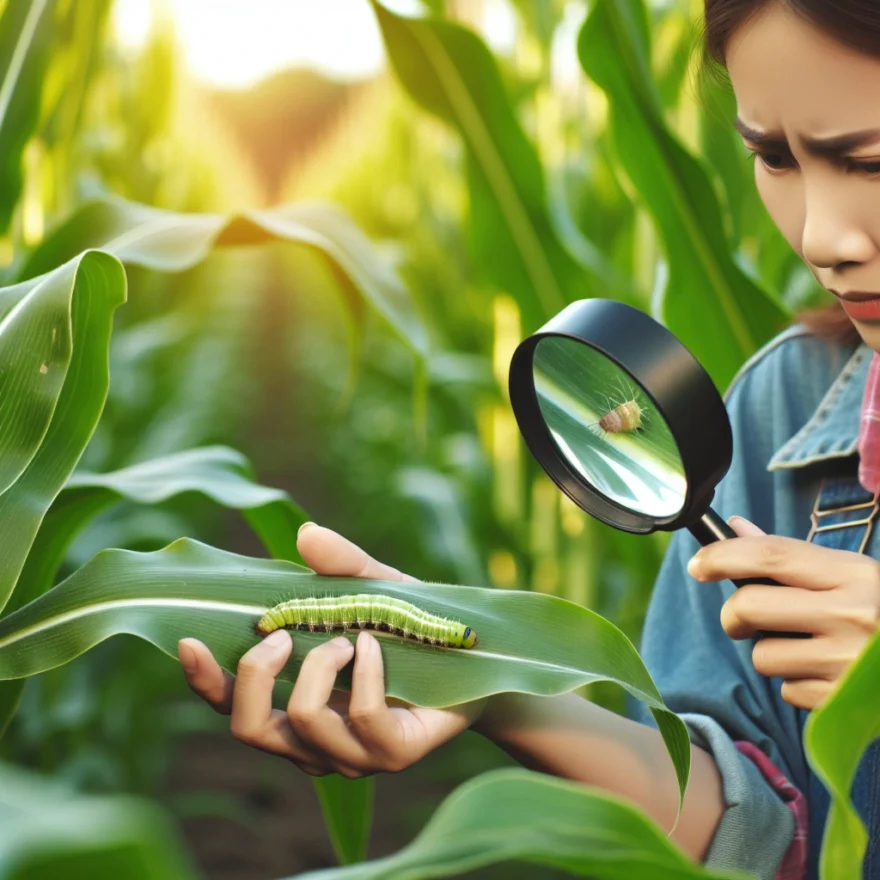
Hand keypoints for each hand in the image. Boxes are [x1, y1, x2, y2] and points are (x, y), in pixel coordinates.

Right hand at [177, 523, 485, 776]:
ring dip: (320, 666)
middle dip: (255, 675)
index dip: (204, 682)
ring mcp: (352, 754)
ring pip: (303, 722)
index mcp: (293, 702)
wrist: (475, 657)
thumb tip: (306, 533)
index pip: (231, 706)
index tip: (187, 639)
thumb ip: (341, 566)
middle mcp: (313, 739)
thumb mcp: (375, 587)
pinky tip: (375, 646)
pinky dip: (365, 671)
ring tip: (349, 637)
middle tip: (279, 636)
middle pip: (249, 729)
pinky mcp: (393, 754)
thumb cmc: (413, 626)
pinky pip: (362, 715)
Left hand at [686, 516, 879, 709]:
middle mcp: (853, 614)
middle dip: (732, 614)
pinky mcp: (844, 702)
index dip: (724, 556)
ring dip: (769, 653)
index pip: (771, 556)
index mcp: (854, 575)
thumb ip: (790, 557)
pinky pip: (787, 690)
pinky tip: (823, 673)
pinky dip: (795, 683)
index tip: (698, 565)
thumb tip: (735, 528)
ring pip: (762, 654)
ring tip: (804, 648)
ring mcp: (848, 662)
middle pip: (751, 605)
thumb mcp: (850, 576)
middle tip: (741, 619)